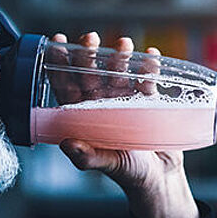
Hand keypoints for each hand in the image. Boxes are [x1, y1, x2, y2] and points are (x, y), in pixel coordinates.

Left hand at [55, 32, 199, 217]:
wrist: (161, 178)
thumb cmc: (129, 173)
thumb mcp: (107, 164)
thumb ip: (88, 156)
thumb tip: (68, 144)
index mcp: (82, 116)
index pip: (65, 86)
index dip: (58, 65)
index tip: (55, 43)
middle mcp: (99, 105)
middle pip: (90, 74)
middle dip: (89, 55)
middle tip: (90, 38)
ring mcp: (123, 101)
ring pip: (117, 73)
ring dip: (120, 58)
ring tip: (124, 44)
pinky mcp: (147, 102)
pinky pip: (146, 80)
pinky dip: (149, 68)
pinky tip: (151, 56)